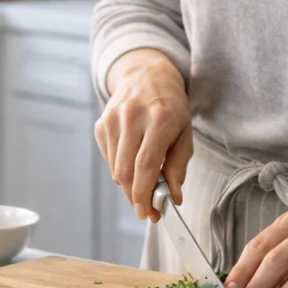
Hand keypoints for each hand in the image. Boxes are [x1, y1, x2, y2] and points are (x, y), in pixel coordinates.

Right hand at [95, 49, 191, 221]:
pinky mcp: (102, 124)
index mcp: (159, 119)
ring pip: (115, 168)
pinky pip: (109, 158)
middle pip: (126, 170)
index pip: (146, 164)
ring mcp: (113, 119)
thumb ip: (179, 166)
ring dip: (128, 185)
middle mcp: (132, 117)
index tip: (148, 212)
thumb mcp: (185, 133)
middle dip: (135, 196)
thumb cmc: (171, 107)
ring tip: (143, 185)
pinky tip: (132, 162)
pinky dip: (120, 169)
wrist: (146, 75)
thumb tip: (173, 197)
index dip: (144, 193)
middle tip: (147, 208)